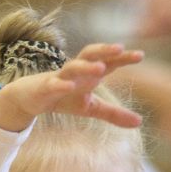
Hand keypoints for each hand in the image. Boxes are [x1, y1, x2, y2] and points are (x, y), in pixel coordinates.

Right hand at [0, 43, 144, 132]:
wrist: (30, 99)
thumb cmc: (64, 98)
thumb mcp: (91, 108)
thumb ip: (114, 114)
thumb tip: (140, 123)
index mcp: (89, 74)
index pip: (108, 61)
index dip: (123, 57)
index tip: (140, 55)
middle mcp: (76, 71)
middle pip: (90, 54)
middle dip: (104, 50)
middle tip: (119, 48)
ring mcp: (60, 77)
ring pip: (73, 67)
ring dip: (86, 66)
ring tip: (100, 68)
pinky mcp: (44, 87)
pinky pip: (53, 84)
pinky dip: (61, 84)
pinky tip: (70, 86)